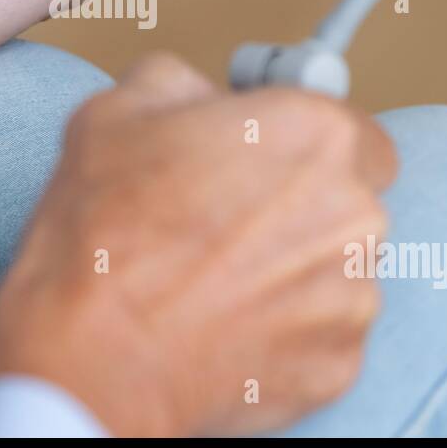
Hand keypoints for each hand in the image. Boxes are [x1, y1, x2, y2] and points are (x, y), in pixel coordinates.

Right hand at [0, 54, 395, 436]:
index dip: (299, 143)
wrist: (90, 358)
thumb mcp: (117, 109)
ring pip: (337, 268)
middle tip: (224, 222)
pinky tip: (222, 324)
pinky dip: (283, 329)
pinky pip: (322, 332)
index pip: (348, 127)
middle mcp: (356, 211)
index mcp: (316, 133)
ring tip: (213, 279)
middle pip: (347, 197)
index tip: (264, 159)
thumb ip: (181, 82)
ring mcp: (353, 295)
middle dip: (297, 206)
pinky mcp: (339, 364)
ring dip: (291, 269)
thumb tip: (196, 93)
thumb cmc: (102, 234)